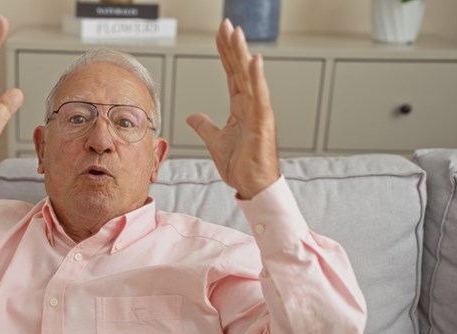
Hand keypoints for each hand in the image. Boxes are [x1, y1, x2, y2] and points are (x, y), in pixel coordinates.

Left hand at [186, 19, 278, 199]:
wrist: (252, 186)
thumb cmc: (241, 166)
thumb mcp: (215, 142)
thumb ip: (205, 126)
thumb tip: (193, 116)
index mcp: (241, 108)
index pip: (231, 74)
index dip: (225, 54)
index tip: (221, 35)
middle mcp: (251, 106)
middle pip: (239, 70)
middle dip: (232, 46)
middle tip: (226, 24)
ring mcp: (258, 113)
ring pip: (250, 77)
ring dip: (243, 54)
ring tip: (237, 33)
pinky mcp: (263, 123)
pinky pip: (260, 97)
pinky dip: (257, 78)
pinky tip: (254, 60)